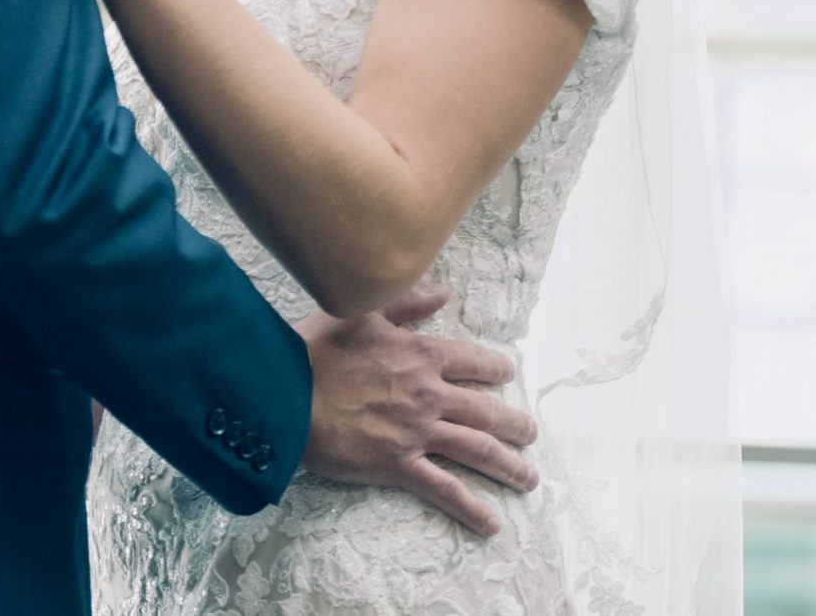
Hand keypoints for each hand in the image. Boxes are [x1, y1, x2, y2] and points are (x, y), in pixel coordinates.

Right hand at [296, 287, 537, 536]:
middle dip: (515, 424)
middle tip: (530, 433)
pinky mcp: (399, 465)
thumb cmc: (315, 349)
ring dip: (509, 466)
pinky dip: (472, 508)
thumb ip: (406, 302)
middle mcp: (429, 394)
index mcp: (421, 355)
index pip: (474, 361)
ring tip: (528, 478)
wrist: (285, 393)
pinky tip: (492, 523)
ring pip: (478, 451)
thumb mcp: (361, 312)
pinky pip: (444, 489)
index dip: (496, 369)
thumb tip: (443, 292)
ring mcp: (418, 432)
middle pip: (487, 411)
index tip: (508, 374)